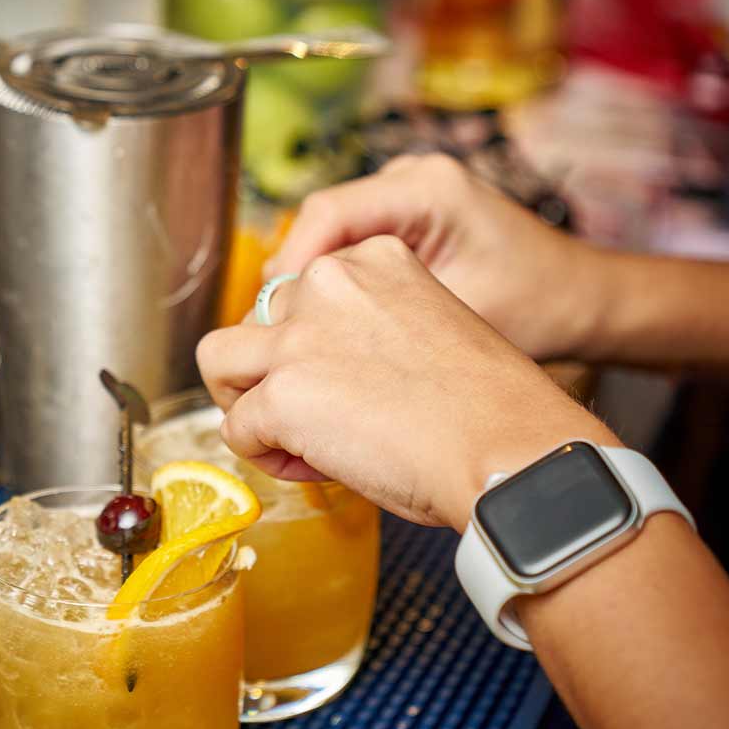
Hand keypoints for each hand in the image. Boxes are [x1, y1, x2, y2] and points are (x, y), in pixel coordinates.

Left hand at [198, 235, 619, 528]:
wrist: (508, 449)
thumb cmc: (487, 410)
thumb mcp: (426, 330)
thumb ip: (367, 330)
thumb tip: (317, 374)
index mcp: (373, 259)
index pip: (301, 293)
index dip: (313, 346)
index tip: (353, 385)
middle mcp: (330, 283)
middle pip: (255, 322)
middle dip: (274, 373)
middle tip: (316, 419)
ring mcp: (300, 337)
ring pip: (219, 360)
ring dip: (245, 402)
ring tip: (288, 438)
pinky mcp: (283, 392)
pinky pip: (237, 428)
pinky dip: (265, 456)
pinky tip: (315, 469)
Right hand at [273, 153, 610, 360]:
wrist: (582, 300)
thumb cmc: (539, 307)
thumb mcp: (456, 314)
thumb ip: (378, 319)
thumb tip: (300, 343)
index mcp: (429, 188)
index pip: (327, 214)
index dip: (290, 267)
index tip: (272, 321)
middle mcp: (412, 178)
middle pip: (319, 225)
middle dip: (294, 286)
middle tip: (278, 341)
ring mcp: (406, 195)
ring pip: (328, 238)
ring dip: (311, 289)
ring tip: (301, 339)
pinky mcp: (405, 218)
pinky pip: (349, 247)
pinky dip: (334, 287)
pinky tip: (332, 328)